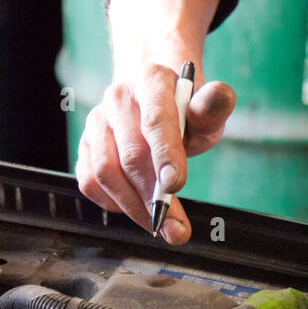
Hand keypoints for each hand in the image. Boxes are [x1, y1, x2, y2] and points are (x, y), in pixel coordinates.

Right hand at [76, 64, 234, 243]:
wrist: (154, 98)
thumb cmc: (184, 110)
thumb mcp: (205, 109)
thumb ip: (213, 108)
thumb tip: (221, 95)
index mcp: (151, 81)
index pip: (155, 119)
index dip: (165, 154)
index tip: (175, 186)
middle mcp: (118, 98)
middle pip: (131, 154)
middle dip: (154, 197)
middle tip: (176, 227)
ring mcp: (97, 122)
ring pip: (105, 172)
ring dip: (134, 206)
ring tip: (161, 224)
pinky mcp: (85, 145)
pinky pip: (89, 181)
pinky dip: (111, 203)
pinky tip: (136, 209)